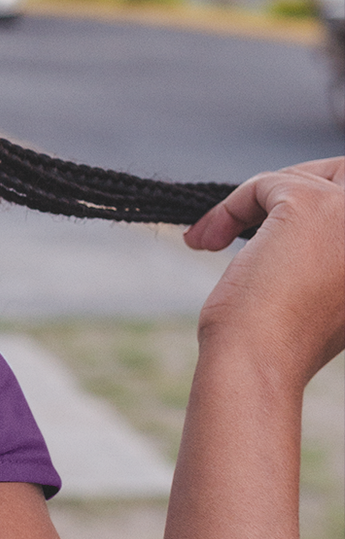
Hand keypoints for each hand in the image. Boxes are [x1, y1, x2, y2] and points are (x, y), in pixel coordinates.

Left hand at [185, 157, 344, 388]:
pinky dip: (231, 207)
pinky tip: (206, 240)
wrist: (260, 364)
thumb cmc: (287, 338)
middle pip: (339, 174)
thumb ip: (337, 245)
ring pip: (300, 178)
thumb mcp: (334, 286)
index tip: (273, 224)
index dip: (320, 198)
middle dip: (290, 190)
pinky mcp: (312, 206)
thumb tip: (312, 210)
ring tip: (216, 238)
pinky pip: (265, 185)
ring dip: (255, 202)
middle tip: (247, 222)